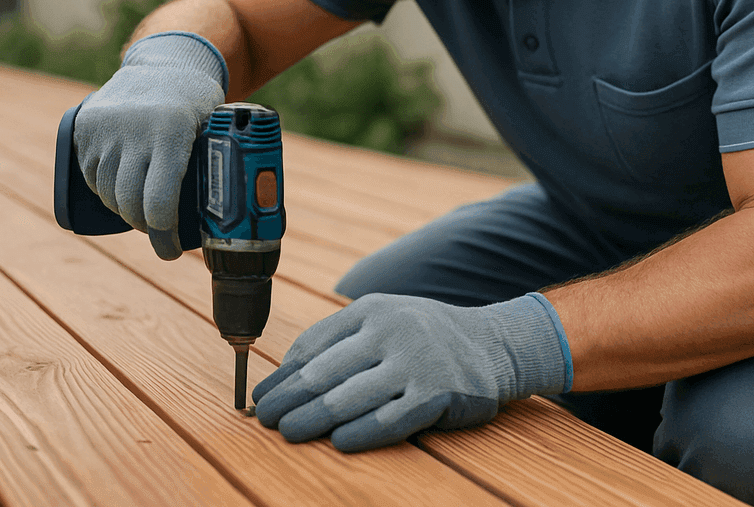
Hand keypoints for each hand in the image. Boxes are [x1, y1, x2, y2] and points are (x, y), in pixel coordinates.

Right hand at [74, 32, 226, 259]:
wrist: (164, 62)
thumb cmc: (198, 104)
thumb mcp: (213, 130)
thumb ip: (212, 167)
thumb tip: (223, 219)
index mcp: (172, 131)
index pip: (159, 200)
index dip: (163, 234)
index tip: (171, 250)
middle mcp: (134, 129)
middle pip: (130, 203)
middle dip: (145, 227)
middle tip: (159, 234)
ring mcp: (105, 128)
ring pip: (108, 192)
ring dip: (124, 209)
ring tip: (143, 210)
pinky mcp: (84, 128)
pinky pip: (91, 175)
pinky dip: (106, 190)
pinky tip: (122, 190)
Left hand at [252, 292, 572, 451]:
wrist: (493, 343)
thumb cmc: (425, 337)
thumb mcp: (384, 320)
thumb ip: (341, 340)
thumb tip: (286, 375)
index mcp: (371, 310)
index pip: (314, 345)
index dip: (282, 375)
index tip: (260, 396)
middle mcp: (391, 330)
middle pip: (325, 373)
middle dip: (289, 400)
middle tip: (265, 420)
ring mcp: (415, 361)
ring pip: (351, 397)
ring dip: (313, 420)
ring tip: (290, 433)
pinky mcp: (437, 393)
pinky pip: (390, 419)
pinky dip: (361, 433)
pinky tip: (339, 442)